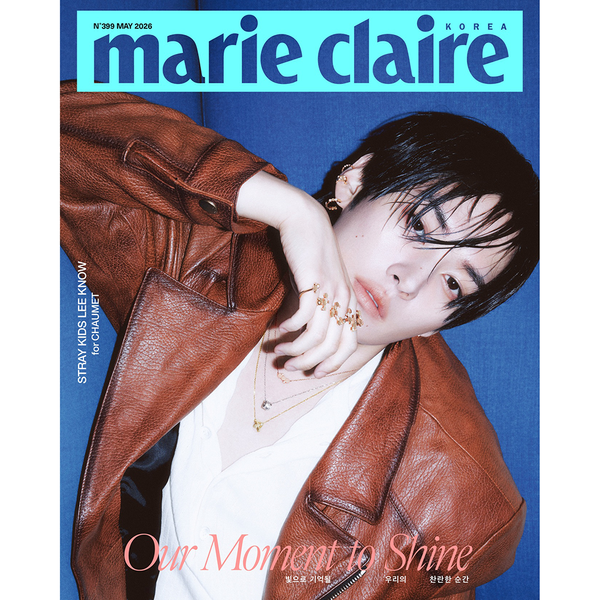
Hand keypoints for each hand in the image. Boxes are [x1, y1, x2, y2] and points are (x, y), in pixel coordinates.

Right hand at [237, 172, 358, 376]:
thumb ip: (319, 305)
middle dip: (310, 363)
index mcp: (349, 301)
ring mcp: (331, 290)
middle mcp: (344, 298)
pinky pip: (305, 317)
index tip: (314, 373)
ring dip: (298, 349)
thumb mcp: (321, 282)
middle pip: (333, 346)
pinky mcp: (314, 282)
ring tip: (280, 350)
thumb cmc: (310, 253)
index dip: (333, 364)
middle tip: (290, 366)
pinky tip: (280, 327)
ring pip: (319, 336)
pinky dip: (292, 328)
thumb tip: (304, 330)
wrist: (304, 220)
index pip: (349, 344)